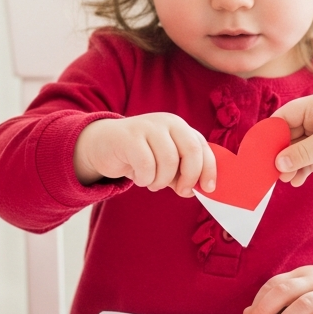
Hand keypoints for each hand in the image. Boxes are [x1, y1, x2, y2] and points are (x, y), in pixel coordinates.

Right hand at [74, 113, 216, 196]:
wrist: (104, 144)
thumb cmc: (140, 156)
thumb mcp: (165, 163)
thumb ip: (182, 174)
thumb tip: (196, 189)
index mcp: (180, 127)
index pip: (202, 147)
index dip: (208, 169)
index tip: (207, 189)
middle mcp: (168, 122)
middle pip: (191, 151)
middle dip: (189, 177)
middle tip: (181, 191)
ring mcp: (148, 126)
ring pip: (168, 161)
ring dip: (162, 181)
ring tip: (152, 182)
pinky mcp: (129, 136)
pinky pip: (146, 165)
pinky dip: (145, 179)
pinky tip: (139, 178)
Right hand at [272, 93, 312, 186]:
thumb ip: (301, 153)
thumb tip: (277, 164)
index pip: (284, 117)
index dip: (269, 133)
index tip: (256, 151)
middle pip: (288, 135)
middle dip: (278, 153)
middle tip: (267, 171)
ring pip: (297, 151)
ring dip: (289, 165)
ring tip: (283, 180)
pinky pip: (308, 161)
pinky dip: (300, 171)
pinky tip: (295, 181)